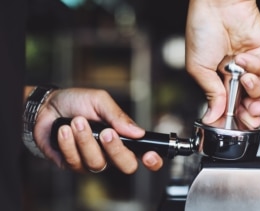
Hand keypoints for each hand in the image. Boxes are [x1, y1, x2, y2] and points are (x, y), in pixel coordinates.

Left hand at [33, 88, 162, 173]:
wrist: (46, 105)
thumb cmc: (77, 102)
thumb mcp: (100, 101)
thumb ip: (118, 116)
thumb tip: (138, 132)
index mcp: (122, 137)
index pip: (143, 155)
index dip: (152, 161)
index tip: (149, 155)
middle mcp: (110, 152)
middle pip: (126, 166)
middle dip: (116, 149)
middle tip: (106, 132)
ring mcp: (91, 160)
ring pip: (98, 163)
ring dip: (86, 140)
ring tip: (77, 121)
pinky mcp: (72, 164)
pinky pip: (75, 161)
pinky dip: (69, 143)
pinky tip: (64, 130)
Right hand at [185, 0, 259, 128]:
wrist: (217, 5)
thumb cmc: (202, 29)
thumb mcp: (198, 68)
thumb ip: (210, 93)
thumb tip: (211, 116)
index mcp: (215, 80)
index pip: (227, 106)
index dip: (232, 118)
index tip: (234, 127)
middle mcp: (232, 75)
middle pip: (247, 103)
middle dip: (250, 114)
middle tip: (250, 118)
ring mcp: (247, 66)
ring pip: (259, 90)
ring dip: (253, 90)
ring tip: (243, 79)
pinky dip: (254, 66)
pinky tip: (242, 58)